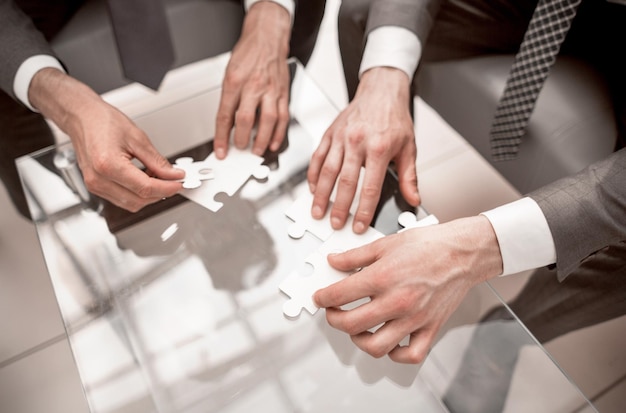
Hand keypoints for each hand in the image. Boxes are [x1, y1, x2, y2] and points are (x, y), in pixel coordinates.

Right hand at [29, 68, 183, 211]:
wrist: (82, 118)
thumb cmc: (102, 122)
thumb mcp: (137, 138)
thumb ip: (157, 161)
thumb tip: (172, 175)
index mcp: (107, 165)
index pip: (145, 188)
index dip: (167, 188)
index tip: (179, 183)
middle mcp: (98, 179)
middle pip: (138, 200)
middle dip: (160, 193)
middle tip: (173, 180)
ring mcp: (95, 186)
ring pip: (131, 203)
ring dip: (149, 195)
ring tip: (158, 177)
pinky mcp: (96, 187)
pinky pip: (122, 199)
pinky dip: (137, 193)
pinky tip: (145, 179)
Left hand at [213, 1, 290, 158]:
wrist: (267, 37)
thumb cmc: (248, 54)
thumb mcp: (229, 74)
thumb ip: (229, 99)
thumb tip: (228, 125)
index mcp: (234, 82)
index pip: (225, 115)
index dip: (222, 137)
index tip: (221, 150)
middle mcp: (253, 86)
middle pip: (246, 120)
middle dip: (242, 140)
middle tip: (239, 149)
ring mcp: (270, 90)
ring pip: (268, 121)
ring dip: (262, 140)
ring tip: (256, 150)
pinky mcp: (283, 93)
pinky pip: (283, 117)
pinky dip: (279, 133)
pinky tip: (274, 142)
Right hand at [307, 67, 419, 233]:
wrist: (381, 91)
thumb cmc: (394, 118)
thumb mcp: (408, 147)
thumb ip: (408, 177)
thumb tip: (413, 199)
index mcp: (379, 149)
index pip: (370, 188)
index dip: (364, 210)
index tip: (359, 226)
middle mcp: (357, 143)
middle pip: (345, 182)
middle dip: (339, 207)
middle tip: (335, 224)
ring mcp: (341, 138)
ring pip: (327, 171)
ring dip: (321, 195)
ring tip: (318, 211)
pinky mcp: (330, 133)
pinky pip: (318, 157)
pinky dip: (313, 175)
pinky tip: (313, 188)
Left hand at [313, 216, 502, 363]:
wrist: (463, 252)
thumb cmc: (430, 246)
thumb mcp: (385, 244)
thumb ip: (355, 256)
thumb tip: (334, 261)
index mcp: (383, 278)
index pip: (340, 295)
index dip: (323, 298)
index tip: (320, 298)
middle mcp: (397, 301)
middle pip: (351, 324)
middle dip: (334, 319)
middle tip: (332, 312)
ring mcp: (413, 319)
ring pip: (376, 346)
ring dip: (359, 340)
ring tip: (357, 328)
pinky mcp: (429, 328)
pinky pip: (410, 355)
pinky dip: (396, 354)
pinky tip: (388, 342)